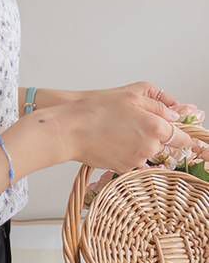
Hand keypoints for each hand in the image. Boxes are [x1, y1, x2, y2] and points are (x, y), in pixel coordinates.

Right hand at [59, 81, 201, 173]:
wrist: (68, 130)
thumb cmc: (95, 109)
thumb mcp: (131, 94)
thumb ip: (160, 103)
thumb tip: (177, 114)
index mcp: (156, 126)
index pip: (183, 137)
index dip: (186, 136)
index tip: (194, 141)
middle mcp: (150, 147)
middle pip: (165, 146)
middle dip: (156, 137)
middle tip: (135, 126)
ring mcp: (136, 160)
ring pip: (148, 154)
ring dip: (141, 146)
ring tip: (118, 132)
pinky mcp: (122, 169)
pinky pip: (133, 162)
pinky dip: (127, 154)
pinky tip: (112, 142)